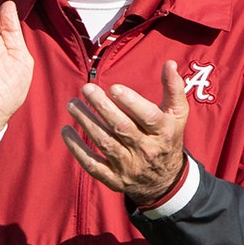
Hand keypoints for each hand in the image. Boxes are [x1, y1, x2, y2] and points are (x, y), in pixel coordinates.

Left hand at [62, 60, 188, 205]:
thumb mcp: (177, 115)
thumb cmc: (167, 137)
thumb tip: (169, 63)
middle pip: (122, 127)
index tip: (114, 87)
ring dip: (86, 122)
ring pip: (105, 143)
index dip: (131, 102)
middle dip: (102, 107)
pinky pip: (92, 165)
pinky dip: (77, 149)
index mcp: (163, 132)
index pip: (148, 117)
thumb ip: (173, 88)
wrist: (165, 181)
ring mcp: (129, 166)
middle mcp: (146, 150)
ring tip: (72, 104)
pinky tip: (66, 131)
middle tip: (87, 88)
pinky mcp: (114, 179)